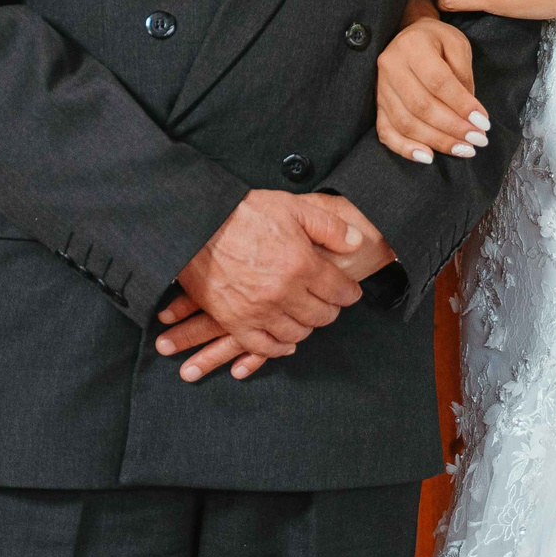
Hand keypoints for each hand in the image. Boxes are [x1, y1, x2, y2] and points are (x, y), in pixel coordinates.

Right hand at [158, 190, 366, 381]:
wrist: (198, 224)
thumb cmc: (245, 213)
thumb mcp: (294, 208)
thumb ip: (330, 227)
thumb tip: (356, 242)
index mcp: (301, 264)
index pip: (340, 291)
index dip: (349, 293)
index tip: (350, 292)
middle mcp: (283, 292)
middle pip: (321, 315)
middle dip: (331, 309)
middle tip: (329, 302)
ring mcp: (258, 311)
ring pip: (296, 334)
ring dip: (307, 327)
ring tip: (307, 316)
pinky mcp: (235, 321)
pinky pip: (263, 347)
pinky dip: (278, 348)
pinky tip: (285, 341)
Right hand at [376, 14, 487, 163]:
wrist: (408, 36)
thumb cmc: (436, 41)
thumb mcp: (457, 44)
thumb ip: (463, 73)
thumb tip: (469, 112)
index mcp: (412, 46)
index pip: (438, 82)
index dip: (461, 105)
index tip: (483, 122)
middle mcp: (391, 66)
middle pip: (421, 106)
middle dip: (453, 128)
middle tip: (478, 140)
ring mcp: (380, 88)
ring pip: (406, 122)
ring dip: (437, 141)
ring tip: (463, 149)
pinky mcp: (377, 105)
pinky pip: (386, 131)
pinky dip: (405, 148)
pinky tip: (427, 157)